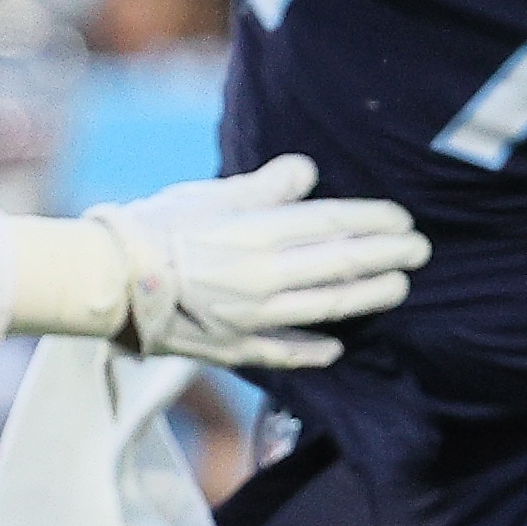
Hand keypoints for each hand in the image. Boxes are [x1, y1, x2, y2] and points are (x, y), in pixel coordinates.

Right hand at [90, 155, 427, 366]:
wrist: (105, 279)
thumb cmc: (154, 227)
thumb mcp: (209, 194)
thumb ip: (265, 187)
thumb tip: (308, 172)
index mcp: (258, 234)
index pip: (334, 225)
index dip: (375, 222)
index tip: (403, 220)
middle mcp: (265, 279)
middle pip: (342, 267)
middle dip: (388, 258)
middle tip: (421, 251)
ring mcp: (254, 319)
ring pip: (327, 309)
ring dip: (368, 298)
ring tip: (398, 288)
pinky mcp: (236, 349)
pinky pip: (286, 353)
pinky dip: (315, 349)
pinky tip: (338, 346)